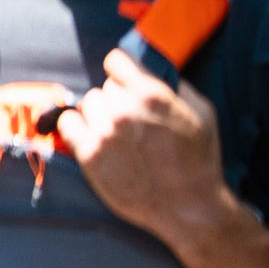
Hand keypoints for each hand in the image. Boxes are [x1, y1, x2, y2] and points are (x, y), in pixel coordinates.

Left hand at [52, 60, 241, 247]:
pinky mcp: (89, 155)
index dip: (122, 71)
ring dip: (97, 114)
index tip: (124, 81)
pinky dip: (75, 127)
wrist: (186, 206)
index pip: (116, 61)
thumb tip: (151, 70)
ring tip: (115, 132)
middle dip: (116, 99)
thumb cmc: (199, 159)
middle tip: (129, 119)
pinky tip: (90, 136)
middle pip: (104, 88)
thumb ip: (175, 86)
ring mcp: (104, 133)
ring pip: (87, 104)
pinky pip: (67, 124)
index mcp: (153, 95)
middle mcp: (124, 110)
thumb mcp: (201, 112)